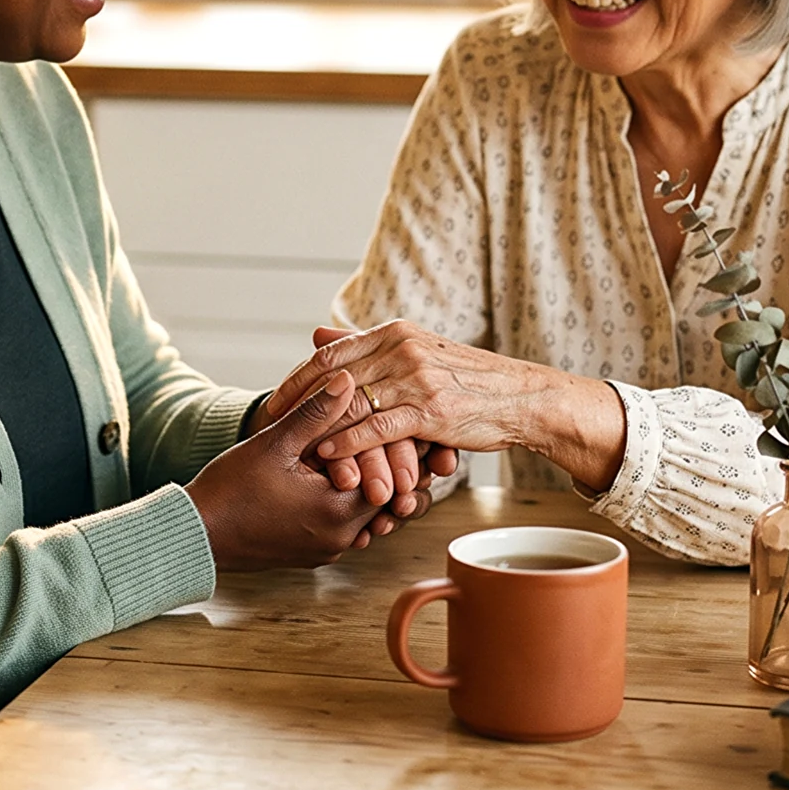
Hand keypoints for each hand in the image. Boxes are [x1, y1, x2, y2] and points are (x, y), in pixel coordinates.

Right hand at [187, 372, 424, 570]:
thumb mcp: (275, 442)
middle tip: (413, 436)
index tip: (417, 425)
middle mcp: (341, 537)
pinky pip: (347, 525)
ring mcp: (327, 548)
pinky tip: (348, 474)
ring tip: (384, 452)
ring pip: (369, 514)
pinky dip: (352, 501)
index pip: (396, 480)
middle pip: (388, 500)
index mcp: (338, 511)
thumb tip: (348, 378)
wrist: (198, 534)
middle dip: (395, 467)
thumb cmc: (232, 488)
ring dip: (374, 484)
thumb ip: (315, 411)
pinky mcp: (313, 551)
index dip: (407, 449)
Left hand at [263, 319, 627, 493]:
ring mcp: (416, 379)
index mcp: (394, 333)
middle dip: (297, 402)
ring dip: (319, 427)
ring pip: (353, 404)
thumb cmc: (464, 380)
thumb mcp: (412, 352)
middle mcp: (401, 349)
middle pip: (333, 377)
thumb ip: (364, 345)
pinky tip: (329, 456)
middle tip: (269, 425)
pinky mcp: (431, 411)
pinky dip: (350, 442)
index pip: (331, 354)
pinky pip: (380, 428)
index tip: (273, 401)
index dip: (297, 379)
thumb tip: (317, 333)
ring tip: (291, 445)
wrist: (520, 397)